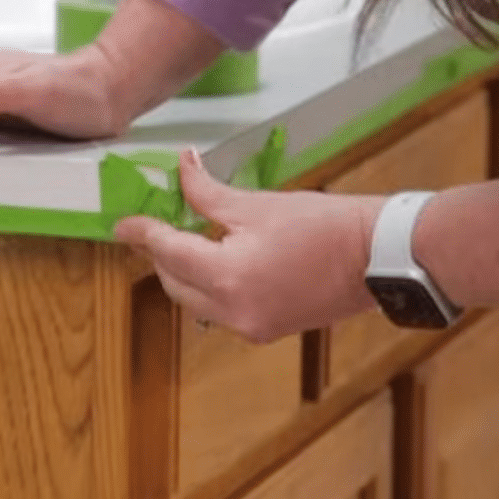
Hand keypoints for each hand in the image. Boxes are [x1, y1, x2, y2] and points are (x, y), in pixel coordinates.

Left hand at [114, 149, 384, 342]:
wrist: (376, 257)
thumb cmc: (323, 226)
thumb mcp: (255, 205)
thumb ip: (206, 193)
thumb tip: (181, 168)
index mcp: (227, 276)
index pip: (167, 252)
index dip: (142, 233)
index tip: (122, 225)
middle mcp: (233, 310)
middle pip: (174, 282)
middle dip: (161, 254)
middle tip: (153, 226)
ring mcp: (249, 326)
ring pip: (194, 300)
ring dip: (184, 273)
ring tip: (185, 240)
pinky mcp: (265, 331)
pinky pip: (219, 310)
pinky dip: (210, 288)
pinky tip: (216, 261)